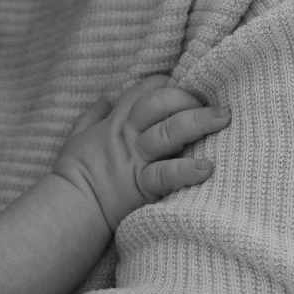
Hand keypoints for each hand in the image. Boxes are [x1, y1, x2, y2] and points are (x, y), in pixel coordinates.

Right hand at [54, 76, 228, 228]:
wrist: (70, 209)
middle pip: (159, 103)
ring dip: (198, 122)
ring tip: (223, 118)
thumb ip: (92, 116)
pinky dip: (187, 170)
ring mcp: (137, 160)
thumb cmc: (73, 175)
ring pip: (169, 131)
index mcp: (115, 123)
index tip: (184, 86)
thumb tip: (105, 100)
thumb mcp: (76, 137)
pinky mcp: (143, 186)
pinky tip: (207, 167)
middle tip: (212, 104)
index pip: (143, 90)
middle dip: (187, 97)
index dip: (166, 84)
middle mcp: (129, 136)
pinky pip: (167, 175)